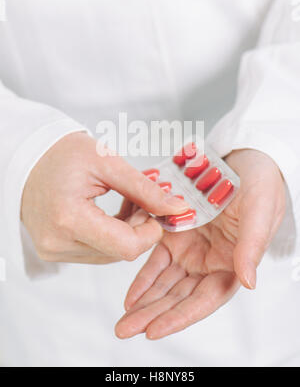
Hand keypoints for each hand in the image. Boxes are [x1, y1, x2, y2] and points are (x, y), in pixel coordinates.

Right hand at [21, 132, 188, 263]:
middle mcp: (58, 241)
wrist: (27, 159)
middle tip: (145, 200)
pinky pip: (96, 252)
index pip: (126, 246)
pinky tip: (113, 214)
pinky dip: (111, 235)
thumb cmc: (63, 154)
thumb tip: (177, 208)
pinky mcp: (55, 252)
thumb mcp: (108, 162)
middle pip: (120, 252)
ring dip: (127, 232)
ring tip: (128, 203)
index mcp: (69, 217)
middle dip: (141, 229)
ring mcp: (54, 250)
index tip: (158, 211)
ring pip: (110, 255)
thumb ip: (144, 189)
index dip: (151, 232)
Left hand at [115, 149, 285, 338]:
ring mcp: (190, 249)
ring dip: (144, 301)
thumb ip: (252, 246)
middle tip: (125, 329)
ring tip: (123, 319)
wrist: (243, 159)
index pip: (204, 299)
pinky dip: (142, 275)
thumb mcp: (260, 210)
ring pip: (164, 282)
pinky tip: (130, 292)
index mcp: (232, 263)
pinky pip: (155, 258)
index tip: (154, 330)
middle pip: (179, 296)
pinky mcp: (175, 232)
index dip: (180, 316)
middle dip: (153, 315)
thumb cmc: (259, 184)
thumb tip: (249, 282)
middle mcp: (208, 262)